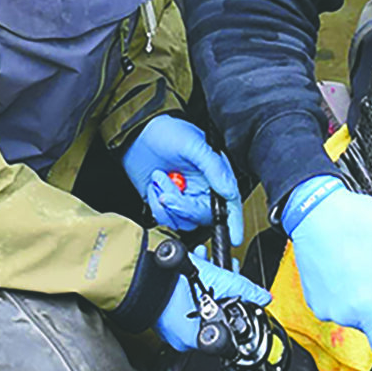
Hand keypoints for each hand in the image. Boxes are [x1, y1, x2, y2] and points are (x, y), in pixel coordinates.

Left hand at [123, 115, 244, 247]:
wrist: (136, 134)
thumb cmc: (167, 132)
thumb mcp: (194, 145)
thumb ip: (214, 168)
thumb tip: (229, 191)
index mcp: (215, 175)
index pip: (229, 202)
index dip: (234, 221)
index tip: (235, 237)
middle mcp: (201, 189)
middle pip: (203, 216)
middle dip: (183, 208)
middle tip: (169, 194)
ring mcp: (184, 197)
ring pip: (183, 221)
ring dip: (168, 205)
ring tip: (160, 180)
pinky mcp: (166, 202)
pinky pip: (166, 218)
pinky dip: (157, 207)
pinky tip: (153, 188)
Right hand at [155, 257, 272, 353]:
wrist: (140, 271)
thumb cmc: (170, 279)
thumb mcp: (218, 281)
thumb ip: (245, 290)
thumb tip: (263, 297)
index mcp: (197, 340)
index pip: (229, 334)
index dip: (238, 315)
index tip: (241, 305)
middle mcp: (182, 340)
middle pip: (215, 319)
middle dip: (223, 296)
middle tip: (224, 280)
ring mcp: (170, 330)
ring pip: (198, 310)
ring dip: (207, 289)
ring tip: (208, 268)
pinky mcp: (161, 317)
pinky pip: (182, 306)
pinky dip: (191, 290)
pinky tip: (194, 270)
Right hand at [281, 176, 371, 360]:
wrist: (313, 208)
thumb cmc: (350, 223)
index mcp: (367, 306)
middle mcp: (342, 312)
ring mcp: (324, 305)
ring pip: (353, 313)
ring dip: (362, 296)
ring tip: (365, 265)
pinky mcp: (312, 296)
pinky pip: (336, 302)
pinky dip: (344, 289)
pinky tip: (349, 264)